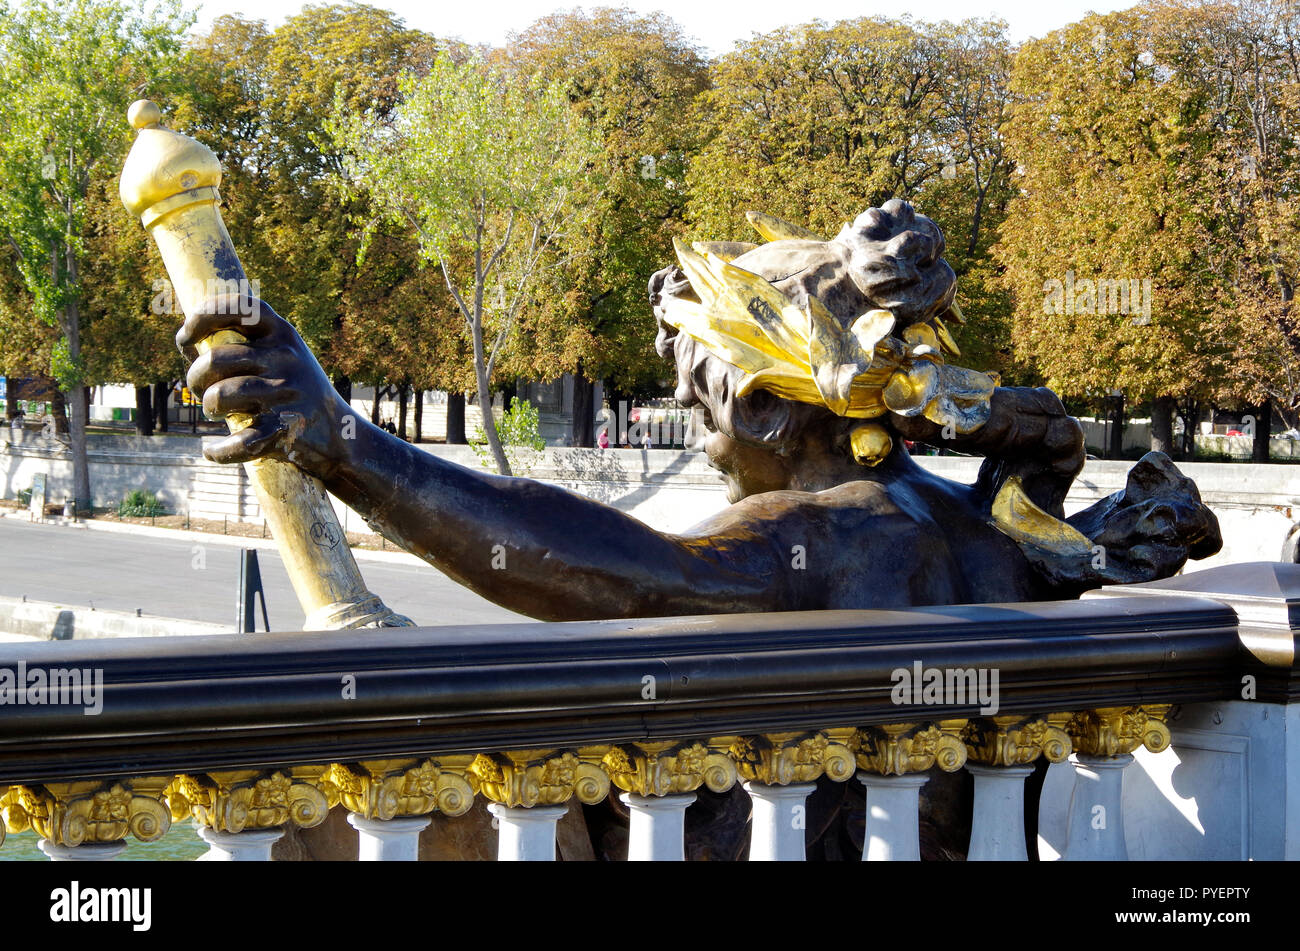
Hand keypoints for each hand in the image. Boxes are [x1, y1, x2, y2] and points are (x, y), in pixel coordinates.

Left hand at [177, 296, 353, 477]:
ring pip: (219, 396)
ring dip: (208, 407)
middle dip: (195, 377)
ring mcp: (287, 393)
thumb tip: (187, 340)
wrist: (342, 435)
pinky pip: (239, 441)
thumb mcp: (283, 355)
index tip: (185, 336)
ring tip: (213, 412)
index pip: (239, 307)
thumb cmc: (295, 391)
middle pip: (215, 359)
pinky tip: (211, 450)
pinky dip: (219, 451)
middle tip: (200, 390)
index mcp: (283, 333)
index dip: (203, 315)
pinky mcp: (286, 429)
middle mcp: (286, 358)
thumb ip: (244, 342)